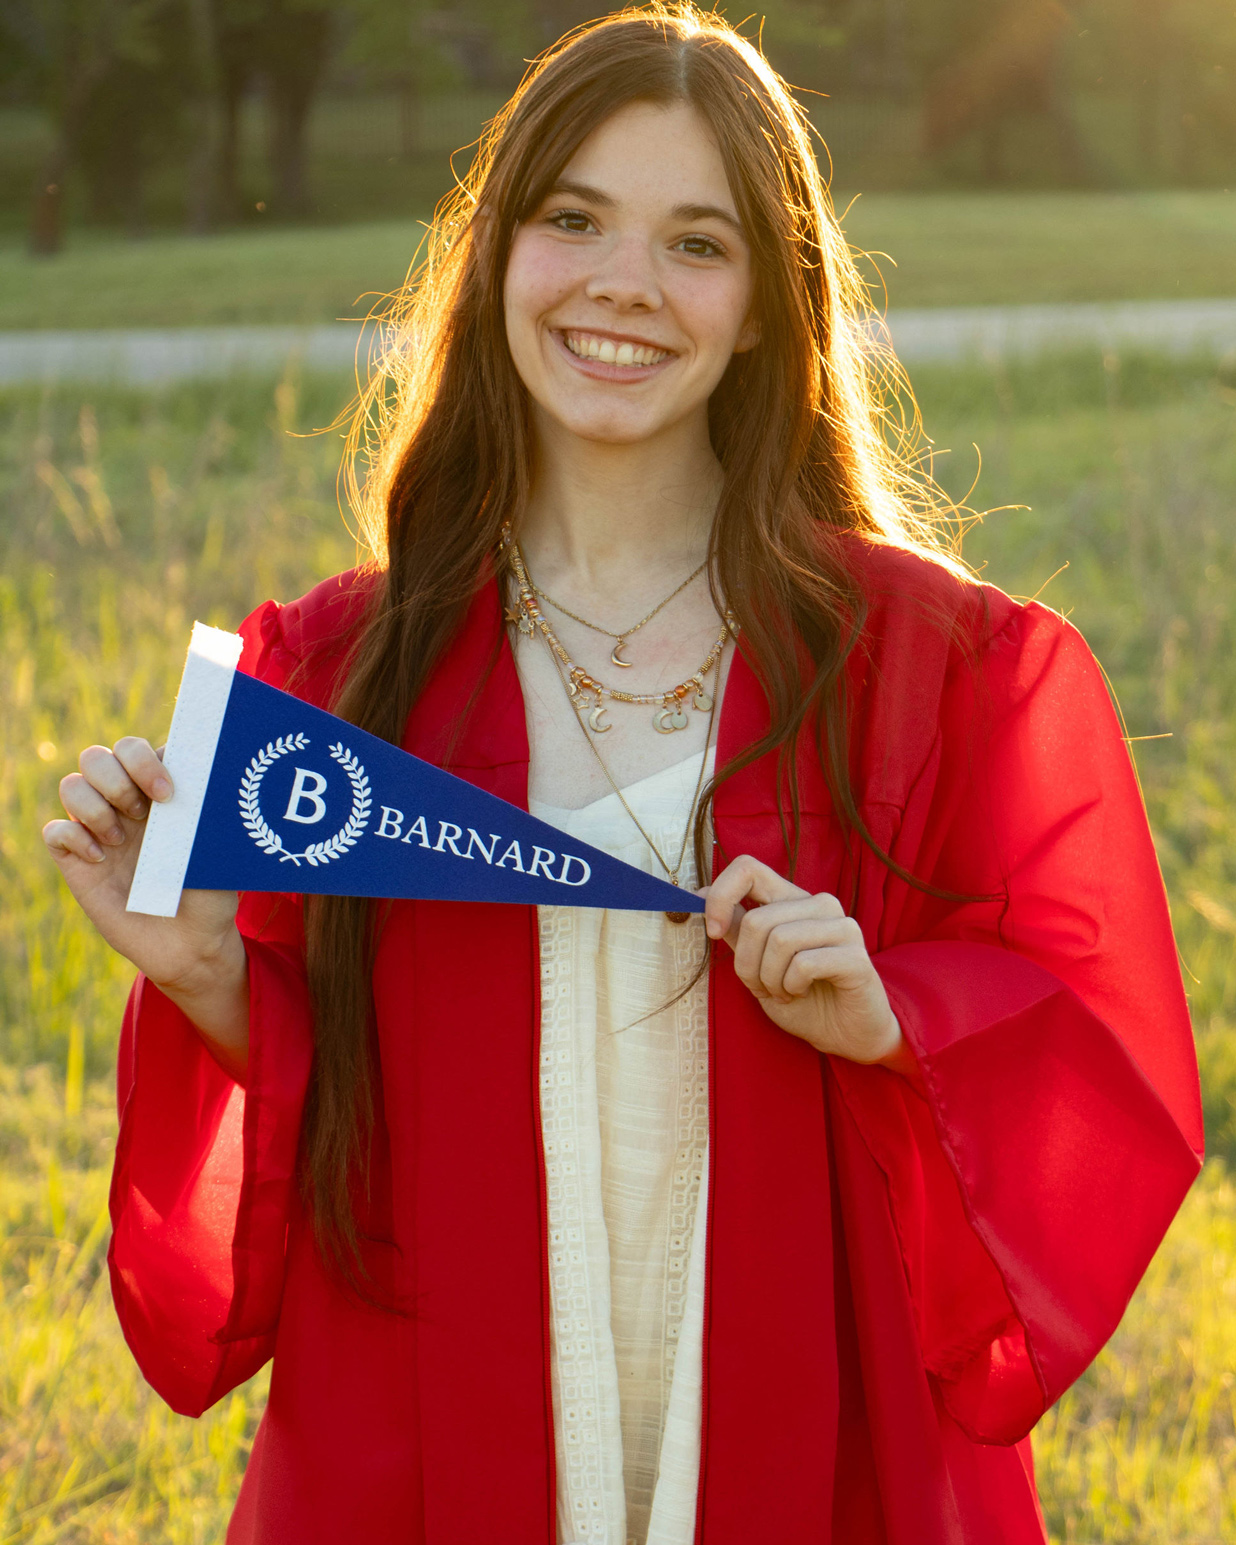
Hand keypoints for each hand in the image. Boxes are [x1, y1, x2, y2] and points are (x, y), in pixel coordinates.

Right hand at [43, 736, 248, 1072]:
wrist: (191, 944)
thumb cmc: (210, 891)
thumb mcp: (216, 850)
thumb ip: (204, 810)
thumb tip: (202, 772)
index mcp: (160, 791)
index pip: (138, 749)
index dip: (146, 760)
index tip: (169, 793)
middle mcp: (126, 803)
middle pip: (97, 757)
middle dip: (117, 777)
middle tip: (143, 811)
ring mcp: (99, 830)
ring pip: (72, 784)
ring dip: (95, 806)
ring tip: (122, 840)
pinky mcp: (78, 861)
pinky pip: (54, 831)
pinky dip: (75, 838)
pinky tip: (101, 860)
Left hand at [700, 855, 901, 1063]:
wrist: (844, 1033)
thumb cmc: (802, 997)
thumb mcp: (757, 963)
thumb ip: (737, 930)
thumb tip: (700, 897)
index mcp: (792, 900)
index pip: (748, 868)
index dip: (721, 896)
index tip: (713, 931)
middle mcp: (819, 905)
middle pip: (757, 920)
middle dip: (746, 965)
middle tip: (761, 987)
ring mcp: (842, 927)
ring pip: (779, 940)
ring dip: (770, 979)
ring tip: (783, 993)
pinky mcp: (856, 956)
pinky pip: (804, 964)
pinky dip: (792, 987)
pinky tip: (801, 993)